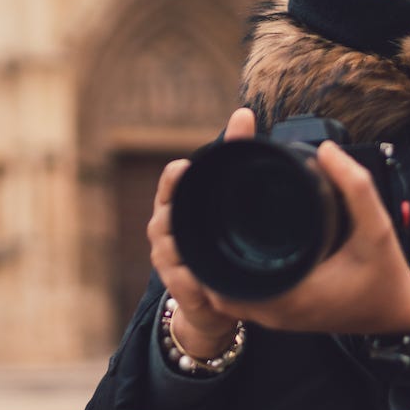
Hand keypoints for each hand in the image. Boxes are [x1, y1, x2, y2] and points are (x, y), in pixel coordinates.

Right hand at [147, 107, 256, 357]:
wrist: (212, 297)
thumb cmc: (216, 236)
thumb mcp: (223, 194)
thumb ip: (234, 148)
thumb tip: (244, 112)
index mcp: (176, 201)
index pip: (170, 181)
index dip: (174, 177)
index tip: (184, 170)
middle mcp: (165, 227)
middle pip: (167, 215)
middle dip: (178, 216)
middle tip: (193, 214)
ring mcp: (168, 259)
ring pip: (172, 248)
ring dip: (187, 250)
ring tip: (202, 250)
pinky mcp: (179, 287)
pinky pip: (183, 281)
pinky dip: (195, 281)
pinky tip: (207, 282)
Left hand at [205, 140, 409, 335]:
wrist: (399, 315)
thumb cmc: (386, 275)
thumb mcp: (378, 227)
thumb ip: (356, 188)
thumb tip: (326, 151)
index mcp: (290, 295)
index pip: (224, 275)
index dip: (207, 241)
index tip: (208, 204)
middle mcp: (276, 311)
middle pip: (217, 281)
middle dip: (206, 245)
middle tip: (208, 203)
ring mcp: (277, 316)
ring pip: (227, 289)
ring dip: (218, 259)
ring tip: (217, 216)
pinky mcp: (283, 312)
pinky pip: (244, 292)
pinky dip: (235, 269)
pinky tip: (239, 239)